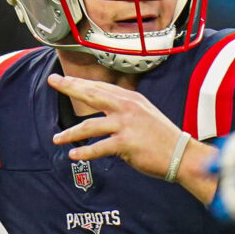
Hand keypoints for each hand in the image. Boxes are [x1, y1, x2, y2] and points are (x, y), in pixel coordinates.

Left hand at [49, 73, 195, 179]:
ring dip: (70, 133)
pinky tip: (74, 154)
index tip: (63, 79)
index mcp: (131, 99)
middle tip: (53, 81)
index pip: (100, 87)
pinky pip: (99, 147)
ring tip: (57, 138)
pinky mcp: (126, 143)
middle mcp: (127, 107)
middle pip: (92, 94)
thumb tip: (105, 111)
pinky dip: (84, 151)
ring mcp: (126, 124)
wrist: (181, 154)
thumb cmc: (162, 137)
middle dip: (70, 87)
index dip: (80, 82)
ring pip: (90, 125)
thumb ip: (125, 110)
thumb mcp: (145, 114)